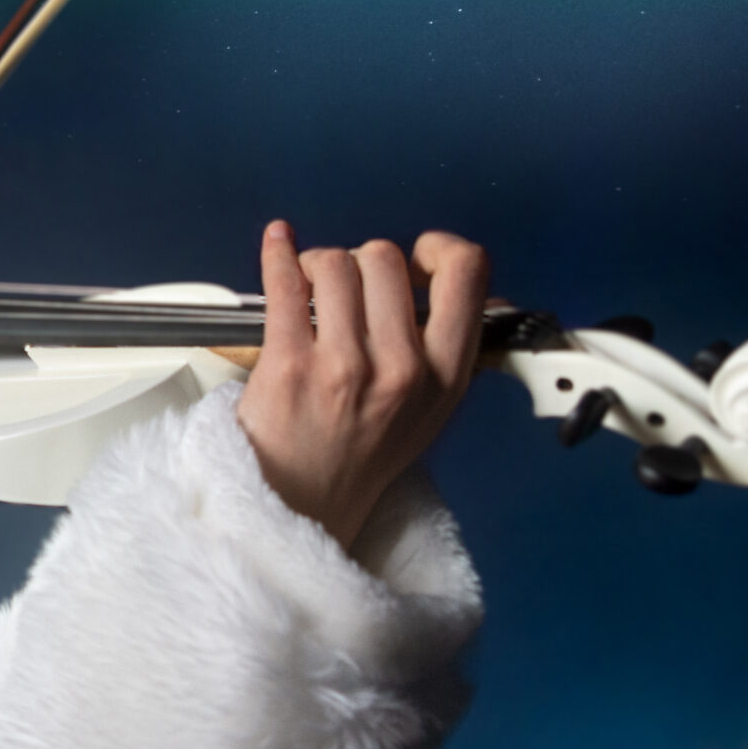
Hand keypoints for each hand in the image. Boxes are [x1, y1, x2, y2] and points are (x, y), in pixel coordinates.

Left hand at [234, 221, 489, 549]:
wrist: (306, 504)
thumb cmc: (362, 452)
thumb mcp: (430, 409)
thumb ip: (447, 348)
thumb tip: (470, 286)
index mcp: (445, 376)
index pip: (466, 276)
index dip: (439, 250)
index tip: (417, 257)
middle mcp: (401, 370)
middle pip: (385, 258)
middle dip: (361, 261)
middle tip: (346, 287)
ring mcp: (344, 368)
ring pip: (334, 264)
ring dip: (317, 264)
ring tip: (310, 289)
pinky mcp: (289, 367)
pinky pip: (283, 283)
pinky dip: (277, 254)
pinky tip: (277, 245)